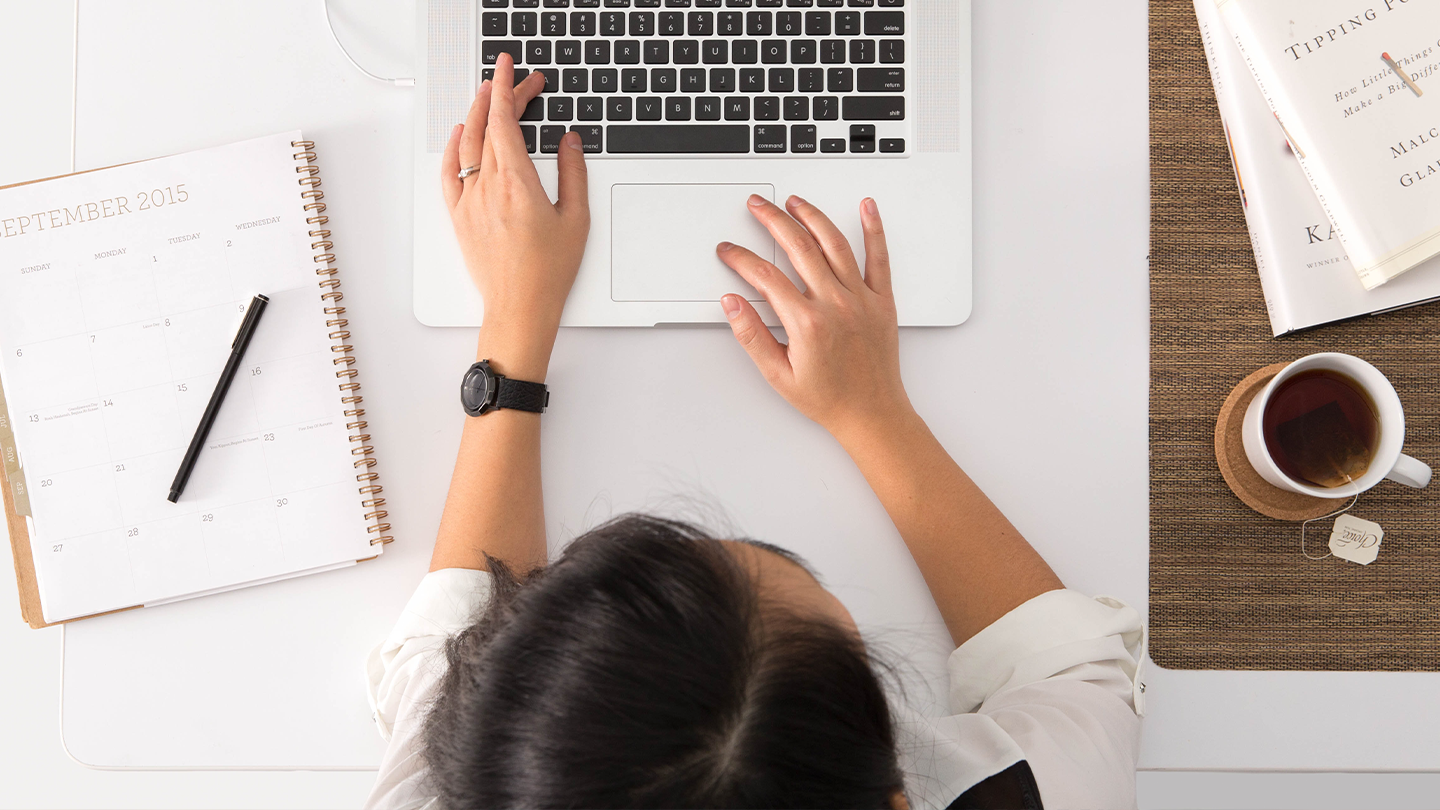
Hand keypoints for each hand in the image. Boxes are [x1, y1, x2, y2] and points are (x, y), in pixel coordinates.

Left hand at [441, 54, 589, 342]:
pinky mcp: (460, 216)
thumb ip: (574, 173)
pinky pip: (449, 172)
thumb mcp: (576, 218)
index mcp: (517, 182)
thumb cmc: (548, 272)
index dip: (507, 88)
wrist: (519, 307)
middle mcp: (488, 186)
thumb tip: (569, 141)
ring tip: (487, 95)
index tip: (510, 68)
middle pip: (488, 126)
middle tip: (512, 80)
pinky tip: (460, 134)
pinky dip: (453, 147)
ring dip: (476, 114)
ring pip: (467, 144)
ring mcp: (469, 200)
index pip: (505, 120)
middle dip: (499, 95)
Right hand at [717, 195, 909, 438]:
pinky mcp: (882, 300)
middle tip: (757, 206)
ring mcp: (861, 299)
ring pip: (834, 244)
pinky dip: (874, 229)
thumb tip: (732, 303)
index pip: (765, 276)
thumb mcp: (778, 375)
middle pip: (798, 247)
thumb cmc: (828, 398)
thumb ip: (752, 336)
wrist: (871, 414)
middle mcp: (835, 304)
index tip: (729, 250)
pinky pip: (879, 258)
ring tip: (795, 201)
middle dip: (772, 220)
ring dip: (812, 216)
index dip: (741, 258)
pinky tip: (866, 207)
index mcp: (807, 323)